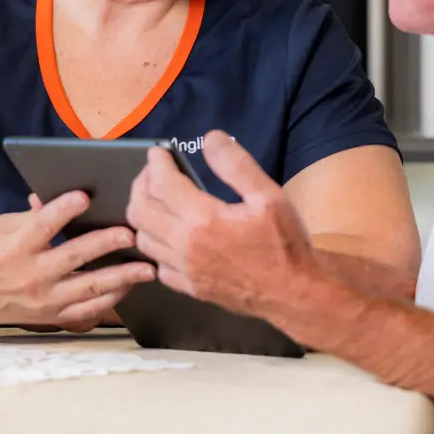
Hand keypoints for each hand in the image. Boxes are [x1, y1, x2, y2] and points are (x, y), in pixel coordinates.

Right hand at [0, 192, 154, 332]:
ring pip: (89, 289)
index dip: (63, 210)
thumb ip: (33, 215)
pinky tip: (131, 286)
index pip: (42, 227)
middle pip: (73, 257)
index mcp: (15, 248)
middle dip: (105, 244)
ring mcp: (45, 299)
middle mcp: (32, 275)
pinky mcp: (55, 316)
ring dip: (122, 278)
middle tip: (131, 233)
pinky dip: (112, 299)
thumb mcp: (3, 228)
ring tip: (148, 268)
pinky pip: (89, 310)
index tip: (85, 196)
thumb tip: (54, 197)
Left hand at [126, 130, 320, 320]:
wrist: (294, 294)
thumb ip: (236, 165)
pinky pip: (157, 265)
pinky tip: (168, 236)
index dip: (156, 162)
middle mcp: (185, 246)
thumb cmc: (284, 244)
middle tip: (154, 173)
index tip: (158, 151)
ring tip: (158, 201)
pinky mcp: (189, 288)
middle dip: (141, 185)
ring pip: (142, 239)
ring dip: (143, 215)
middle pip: (140, 210)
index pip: (162, 184)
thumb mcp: (269, 196)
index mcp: (203, 219)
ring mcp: (184, 270)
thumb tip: (211, 139)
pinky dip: (155, 246)